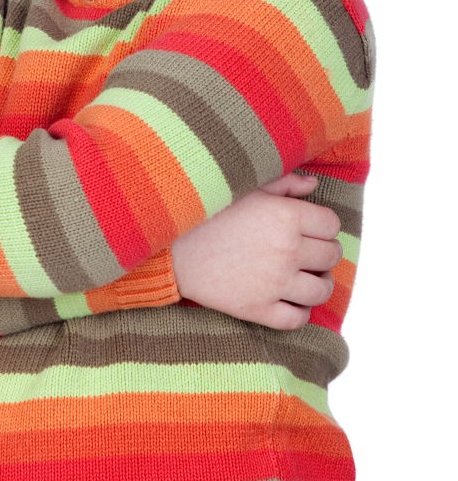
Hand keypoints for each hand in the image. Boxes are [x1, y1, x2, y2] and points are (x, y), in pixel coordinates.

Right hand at [171, 173, 340, 329]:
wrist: (171, 245)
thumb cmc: (208, 210)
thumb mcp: (247, 188)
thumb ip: (284, 183)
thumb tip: (314, 184)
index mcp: (285, 216)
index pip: (331, 225)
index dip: (324, 225)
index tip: (313, 227)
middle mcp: (287, 250)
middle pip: (331, 256)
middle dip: (324, 252)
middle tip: (309, 250)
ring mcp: (274, 283)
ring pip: (321, 290)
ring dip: (319, 282)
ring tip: (306, 276)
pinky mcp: (258, 309)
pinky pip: (297, 319)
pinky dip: (300, 311)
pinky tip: (290, 299)